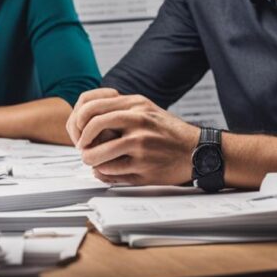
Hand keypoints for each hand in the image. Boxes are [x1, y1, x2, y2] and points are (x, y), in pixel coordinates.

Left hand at [69, 88, 199, 185]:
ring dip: (90, 159)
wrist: (197, 150)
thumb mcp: (147, 109)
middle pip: (93, 126)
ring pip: (99, 153)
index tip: (79, 130)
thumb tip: (88, 116)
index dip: (79, 120)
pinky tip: (106, 169)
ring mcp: (141, 145)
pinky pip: (111, 171)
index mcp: (136, 104)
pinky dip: (103, 172)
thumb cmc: (168, 131)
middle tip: (82, 147)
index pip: (93, 106)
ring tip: (92, 161)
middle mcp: (138, 122)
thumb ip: (120, 108)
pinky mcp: (143, 167)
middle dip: (82, 140)